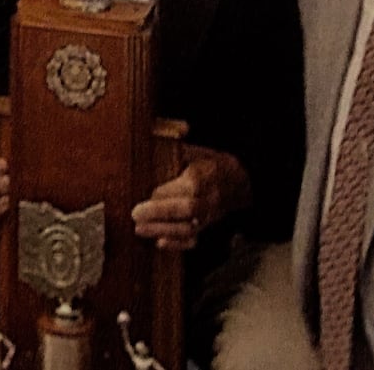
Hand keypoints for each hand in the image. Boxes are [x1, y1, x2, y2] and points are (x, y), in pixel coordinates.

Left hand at [130, 146, 250, 251]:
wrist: (237, 182)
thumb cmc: (209, 164)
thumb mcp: (195, 149)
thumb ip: (176, 140)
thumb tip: (165, 128)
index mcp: (207, 174)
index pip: (190, 185)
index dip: (168, 191)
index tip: (147, 192)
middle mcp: (211, 197)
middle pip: (189, 208)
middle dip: (161, 212)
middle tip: (136, 213)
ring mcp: (209, 216)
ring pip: (189, 227)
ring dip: (163, 230)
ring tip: (140, 228)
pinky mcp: (206, 229)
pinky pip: (194, 241)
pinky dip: (177, 244)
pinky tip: (159, 243)